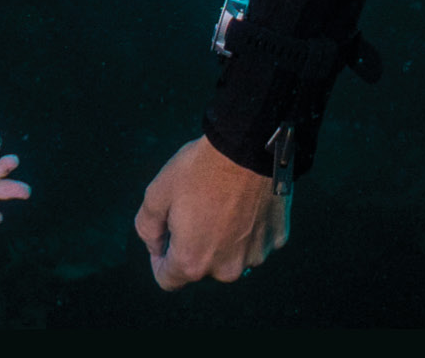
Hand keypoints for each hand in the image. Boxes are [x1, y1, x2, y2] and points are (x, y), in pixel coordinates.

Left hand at [133, 134, 290, 288]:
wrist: (250, 145)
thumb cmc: (201, 169)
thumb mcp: (157, 192)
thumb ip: (147, 228)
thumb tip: (155, 246)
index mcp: (192, 262)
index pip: (167, 280)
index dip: (159, 260)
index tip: (165, 238)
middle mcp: (226, 269)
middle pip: (202, 267)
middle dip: (195, 246)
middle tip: (197, 209)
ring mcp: (255, 256)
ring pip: (232, 255)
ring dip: (224, 240)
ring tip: (224, 203)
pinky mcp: (277, 239)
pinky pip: (257, 240)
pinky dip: (250, 228)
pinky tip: (247, 202)